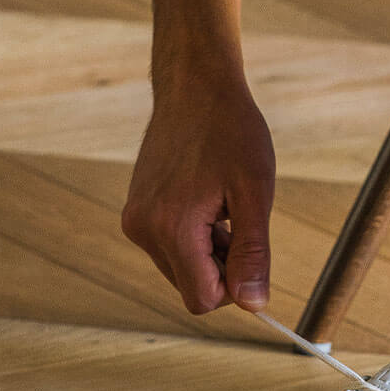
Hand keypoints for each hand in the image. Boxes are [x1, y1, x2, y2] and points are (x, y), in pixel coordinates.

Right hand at [121, 77, 275, 314]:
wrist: (195, 86)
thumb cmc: (230, 132)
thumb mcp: (254, 193)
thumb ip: (252, 253)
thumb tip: (254, 304)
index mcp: (171, 228)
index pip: (203, 299)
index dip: (235, 286)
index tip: (252, 253)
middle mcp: (143, 229)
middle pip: (191, 286)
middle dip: (222, 265)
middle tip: (239, 217)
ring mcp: (135, 219)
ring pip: (182, 268)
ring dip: (210, 250)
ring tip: (223, 204)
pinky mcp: (135, 209)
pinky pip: (170, 246)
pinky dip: (194, 235)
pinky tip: (206, 197)